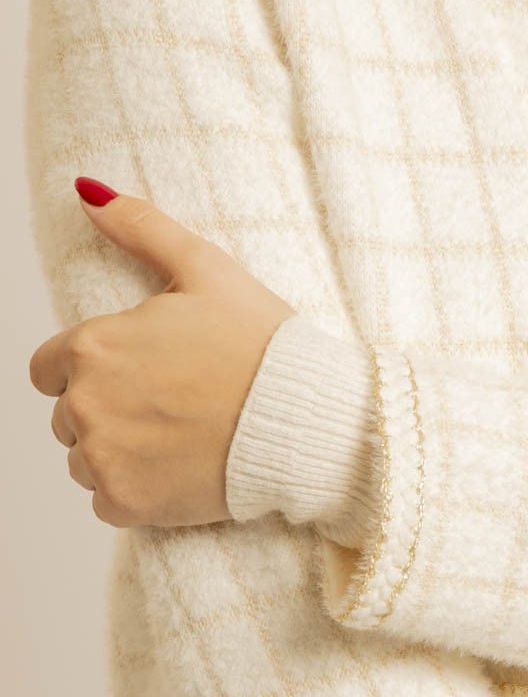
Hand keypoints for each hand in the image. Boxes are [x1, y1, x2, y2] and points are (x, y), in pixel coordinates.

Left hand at [28, 179, 296, 528]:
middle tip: (173, 403)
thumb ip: (139, 228)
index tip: (143, 372)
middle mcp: (84, 404)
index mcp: (92, 346)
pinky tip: (181, 468)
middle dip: (110, 408)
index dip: (96, 367)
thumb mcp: (206, 268)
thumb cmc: (263, 343)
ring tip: (181, 436)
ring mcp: (103, 458)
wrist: (309, 420)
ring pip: (85, 458)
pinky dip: (138, 490)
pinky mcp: (126, 502)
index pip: (50, 368)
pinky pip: (107, 500)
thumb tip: (88, 193)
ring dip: (120, 451)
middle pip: (69, 415)